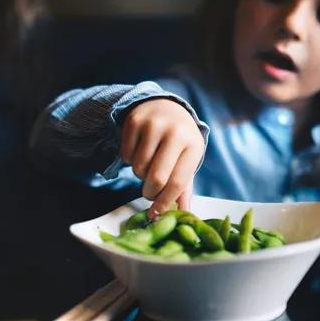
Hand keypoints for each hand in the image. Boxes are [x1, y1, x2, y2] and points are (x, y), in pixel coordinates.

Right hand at [120, 98, 204, 217]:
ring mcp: (154, 125)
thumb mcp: (187, 159)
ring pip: (138, 167)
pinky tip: (139, 152)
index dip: (165, 202)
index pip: (178, 182)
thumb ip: (184, 187)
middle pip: (156, 178)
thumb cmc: (178, 141)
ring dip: (140, 174)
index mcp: (193, 145)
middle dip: (149, 192)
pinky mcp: (134, 121)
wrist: (165, 107)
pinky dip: (129, 160)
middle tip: (149, 192)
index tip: (156, 214)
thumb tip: (183, 212)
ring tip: (148, 165)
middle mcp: (175, 132)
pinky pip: (126, 155)